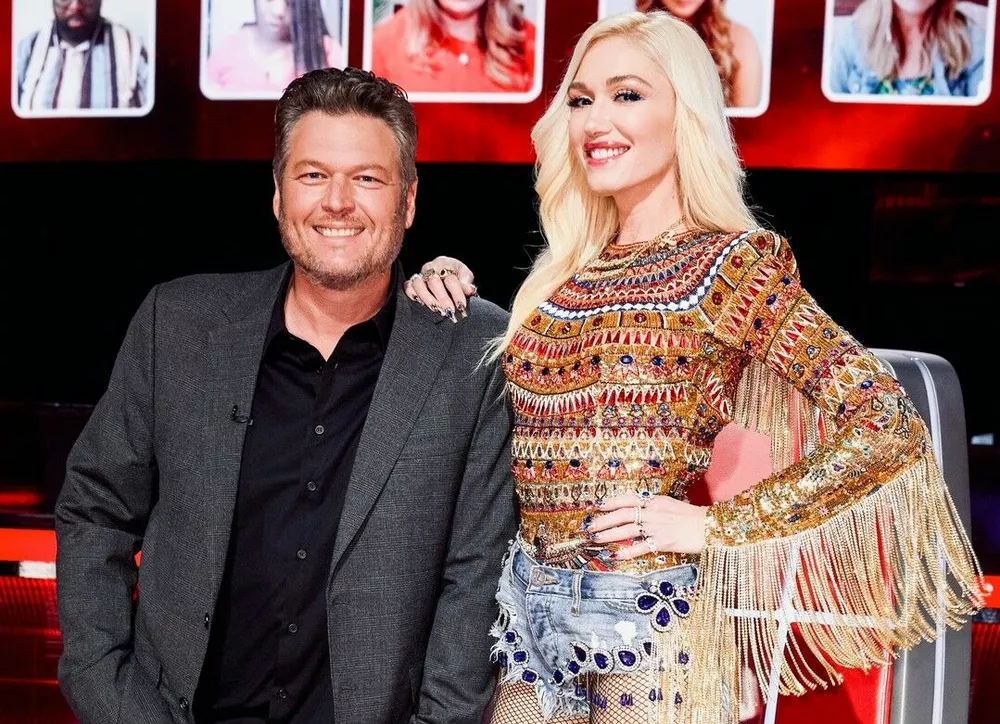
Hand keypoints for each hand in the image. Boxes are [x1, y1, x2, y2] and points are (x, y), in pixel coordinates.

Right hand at [403, 256, 476, 320]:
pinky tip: (420, 304)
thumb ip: (467, 283)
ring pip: (419, 285)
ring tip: (437, 311)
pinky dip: (412, 294)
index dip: (457, 293)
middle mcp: (430, 268)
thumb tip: (470, 290)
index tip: (462, 306)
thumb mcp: (465, 276)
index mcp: (444, 264)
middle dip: (443, 299)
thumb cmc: (456, 276)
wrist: (445, 275)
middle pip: (434, 282)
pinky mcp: (411, 283)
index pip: (450, 279)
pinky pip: (408, 287)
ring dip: (428, 299)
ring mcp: (420, 276)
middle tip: (449, 312)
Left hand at [586, 493, 706, 558]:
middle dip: (604, 520)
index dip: (612, 502)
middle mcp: (654, 512)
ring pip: (627, 529)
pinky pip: (640, 547)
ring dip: (609, 534)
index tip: (598, 505)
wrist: (711, 527)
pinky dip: (626, 551)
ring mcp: (658, 527)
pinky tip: (615, 555)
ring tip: (596, 539)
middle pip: (623, 513)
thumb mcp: (672, 505)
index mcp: (656, 501)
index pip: (629, 498)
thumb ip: (655, 507)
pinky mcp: (663, 542)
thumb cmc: (694, 517)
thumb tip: (639, 511)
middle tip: (590, 526)